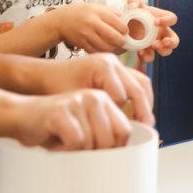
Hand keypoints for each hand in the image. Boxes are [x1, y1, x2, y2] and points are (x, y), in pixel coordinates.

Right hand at [14, 89, 132, 149]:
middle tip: (78, 153)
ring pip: (92, 142)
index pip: (124, 130)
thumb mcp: (84, 131)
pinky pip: (76, 141)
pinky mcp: (61, 110)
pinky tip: (56, 145)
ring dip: (77, 153)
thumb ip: (102, 137)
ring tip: (64, 145)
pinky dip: (66, 151)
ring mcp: (78, 101)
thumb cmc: (53, 129)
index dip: (115, 149)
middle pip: (110, 139)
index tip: (102, 158)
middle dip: (95, 154)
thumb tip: (120, 161)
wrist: (20, 116)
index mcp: (104, 101)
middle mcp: (94, 97)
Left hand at [37, 53, 154, 124]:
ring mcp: (116, 64)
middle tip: (147, 126)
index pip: (121, 95)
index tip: (115, 129)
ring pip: (142, 82)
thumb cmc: (55, 86)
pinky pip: (136, 81)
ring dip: (146, 102)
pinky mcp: (116, 69)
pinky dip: (140, 97)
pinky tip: (140, 111)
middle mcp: (113, 62)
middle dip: (144, 109)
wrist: (45, 75)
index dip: (118, 114)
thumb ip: (93, 113)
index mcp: (102, 66)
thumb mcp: (74, 101)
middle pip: (138, 86)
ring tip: (147, 121)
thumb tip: (108, 131)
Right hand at [49, 3, 128, 52]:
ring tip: (114, 45)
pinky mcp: (81, 43)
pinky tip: (104, 48)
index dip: (124, 28)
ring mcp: (85, 34)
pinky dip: (102, 51)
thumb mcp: (95, 7)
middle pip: (112, 35)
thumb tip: (124, 19)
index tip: (126, 32)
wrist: (59, 21)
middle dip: (121, 40)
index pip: (116, 21)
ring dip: (112, 47)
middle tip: (123, 41)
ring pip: (104, 45)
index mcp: (97, 12)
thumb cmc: (80, 13)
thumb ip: (110, 12)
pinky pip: (95, 50)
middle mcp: (91, 23)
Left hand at [124, 0, 178, 64]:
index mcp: (163, 19)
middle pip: (175, 39)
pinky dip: (146, 56)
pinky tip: (139, 52)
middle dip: (172, 42)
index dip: (167, 21)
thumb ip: (133, 1)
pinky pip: (151, 57)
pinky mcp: (147, 51)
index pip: (172, 19)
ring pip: (167, 51)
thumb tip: (132, 7)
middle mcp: (163, 32)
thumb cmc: (135, 12)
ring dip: (163, 50)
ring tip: (154, 46)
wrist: (126, 23)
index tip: (155, 22)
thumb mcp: (134, 4)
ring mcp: (156, 42)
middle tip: (164, 42)